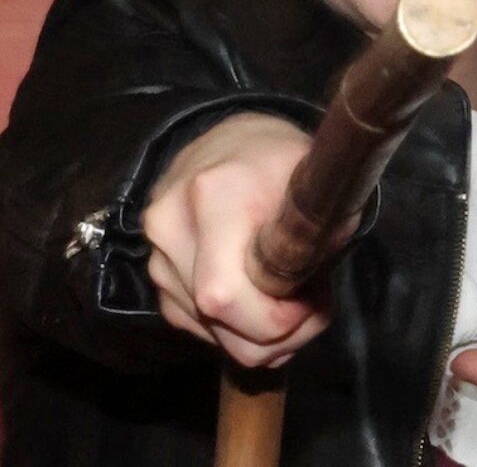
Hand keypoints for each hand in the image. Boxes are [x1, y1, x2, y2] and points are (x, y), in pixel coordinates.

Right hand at [142, 113, 336, 367]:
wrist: (232, 143)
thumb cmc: (282, 164)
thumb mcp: (316, 185)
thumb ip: (321, 237)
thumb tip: (312, 298)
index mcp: (212, 195)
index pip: (225, 296)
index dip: (276, 319)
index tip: (312, 300)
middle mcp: (170, 224)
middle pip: (220, 322)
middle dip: (276, 333)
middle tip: (310, 303)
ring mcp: (156, 252)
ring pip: (210, 332)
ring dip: (256, 330)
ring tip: (284, 290)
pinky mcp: (155, 274)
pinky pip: (197, 326)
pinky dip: (233, 325)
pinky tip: (255, 293)